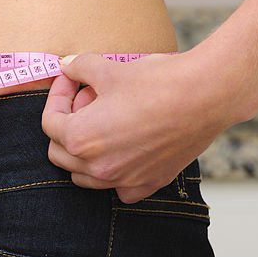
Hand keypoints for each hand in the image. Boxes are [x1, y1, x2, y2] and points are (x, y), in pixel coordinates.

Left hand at [41, 51, 245, 202]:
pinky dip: (115, 176)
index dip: (57, 96)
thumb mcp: (109, 69)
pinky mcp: (149, 183)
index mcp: (80, 139)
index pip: (49, 123)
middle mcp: (97, 167)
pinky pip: (120, 190)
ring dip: (84, 153)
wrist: (208, 95)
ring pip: (84, 177)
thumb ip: (79, 68)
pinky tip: (124, 152)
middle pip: (60, 153)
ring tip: (103, 124)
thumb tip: (66, 66)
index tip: (71, 81)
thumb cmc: (158, 81)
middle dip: (66, 126)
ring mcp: (123, 179)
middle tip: (87, 100)